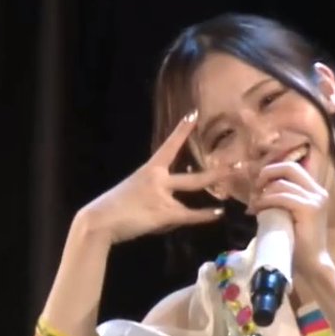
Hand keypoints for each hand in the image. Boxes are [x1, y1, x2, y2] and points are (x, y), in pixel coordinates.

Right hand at [76, 112, 229, 243]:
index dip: (182, 130)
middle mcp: (158, 178)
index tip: (194, 114)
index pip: (169, 145)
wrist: (98, 221)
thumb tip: (178, 203)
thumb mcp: (136, 192)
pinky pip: (189, 214)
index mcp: (149, 169)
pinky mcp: (164, 213)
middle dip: (216, 170)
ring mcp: (162, 195)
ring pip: (194, 187)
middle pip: (193, 173)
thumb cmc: (114, 208)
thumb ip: (158, 194)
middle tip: (236, 162)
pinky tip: (218, 213)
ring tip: (233, 181)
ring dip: (214, 185)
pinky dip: (204, 215)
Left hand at [248, 161, 330, 274]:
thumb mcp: (291, 215)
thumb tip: (260, 188)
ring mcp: (315, 199)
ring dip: (263, 193)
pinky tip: (258, 210)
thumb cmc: (299, 243)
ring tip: (255, 206)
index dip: (273, 171)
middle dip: (268, 173)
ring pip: (282, 184)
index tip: (258, 185)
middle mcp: (318, 191)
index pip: (293, 168)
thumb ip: (284, 199)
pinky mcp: (309, 209)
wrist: (313, 263)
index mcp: (315, 191)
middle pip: (289, 167)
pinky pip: (282, 197)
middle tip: (255, 188)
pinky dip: (266, 201)